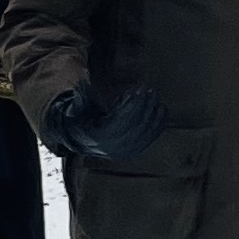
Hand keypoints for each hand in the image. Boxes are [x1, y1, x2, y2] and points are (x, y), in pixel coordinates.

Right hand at [40, 79, 166, 162]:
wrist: (85, 140)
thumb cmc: (82, 119)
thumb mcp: (76, 110)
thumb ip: (79, 100)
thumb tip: (78, 88)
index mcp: (99, 137)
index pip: (119, 121)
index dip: (130, 105)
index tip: (137, 90)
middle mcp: (114, 148)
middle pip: (134, 126)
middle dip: (143, 106)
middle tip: (149, 89)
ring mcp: (126, 151)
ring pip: (144, 132)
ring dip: (152, 112)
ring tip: (154, 94)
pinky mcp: (136, 150)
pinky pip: (150, 137)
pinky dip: (158, 123)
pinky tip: (162, 109)